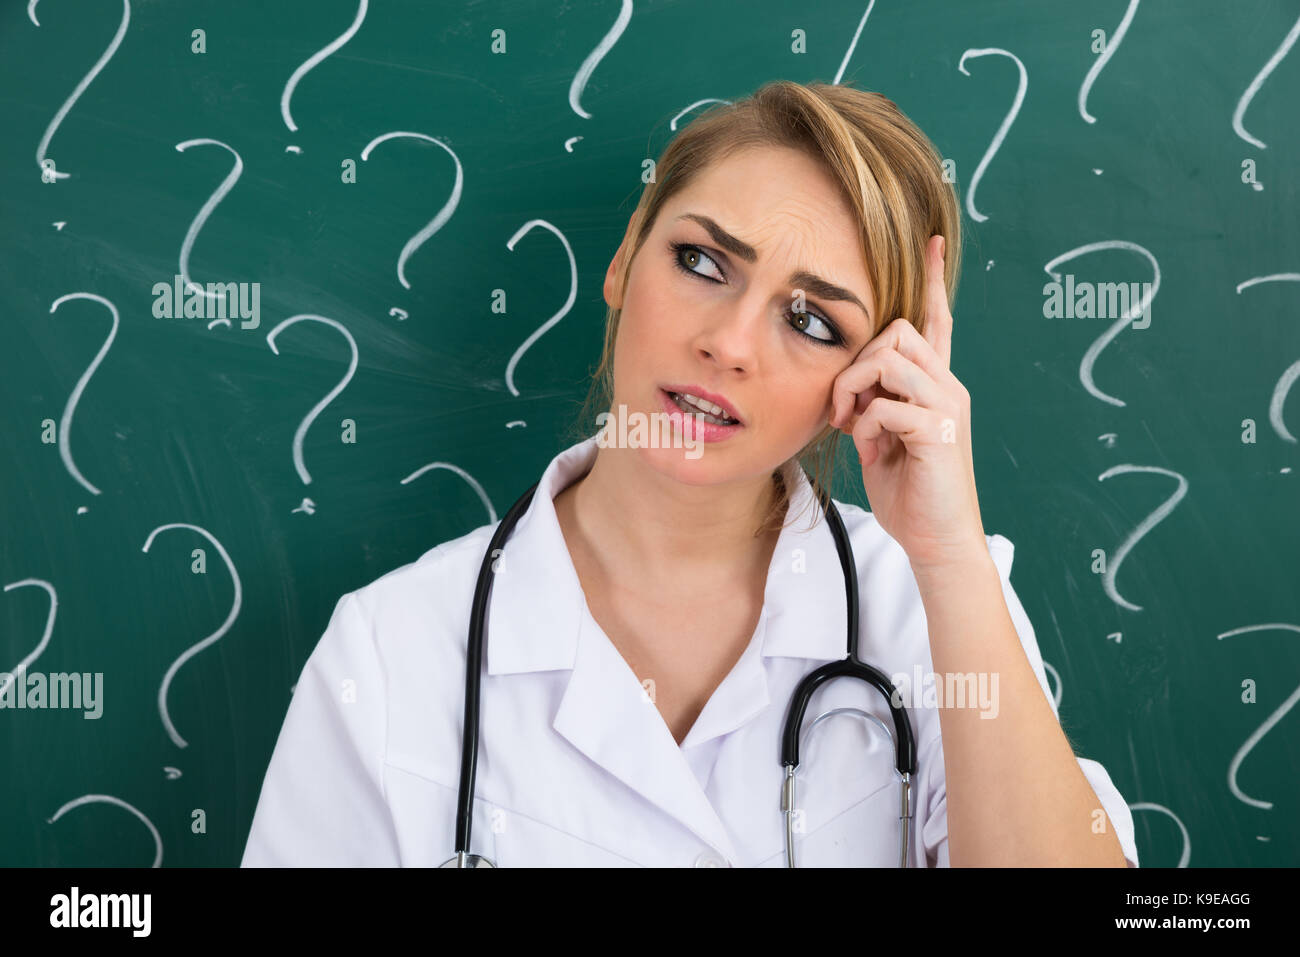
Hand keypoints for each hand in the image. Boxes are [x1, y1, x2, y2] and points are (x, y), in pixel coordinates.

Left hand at [827, 235, 987, 572]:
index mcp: (936, 387)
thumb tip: (852, 392)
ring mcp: (948, 408)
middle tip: (841, 408)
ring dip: (855, 389)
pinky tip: (870, 451)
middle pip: (897, 332)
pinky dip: (867, 426)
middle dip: (856, 363)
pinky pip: (886, 405)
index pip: (937, 322)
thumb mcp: (883, 441)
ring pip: (889, 359)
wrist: (939, 543)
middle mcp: (949, 388)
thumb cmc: (909, 495)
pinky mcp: (939, 433)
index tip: (932, 240)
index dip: (933, 281)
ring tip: (851, 426)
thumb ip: (873, 406)